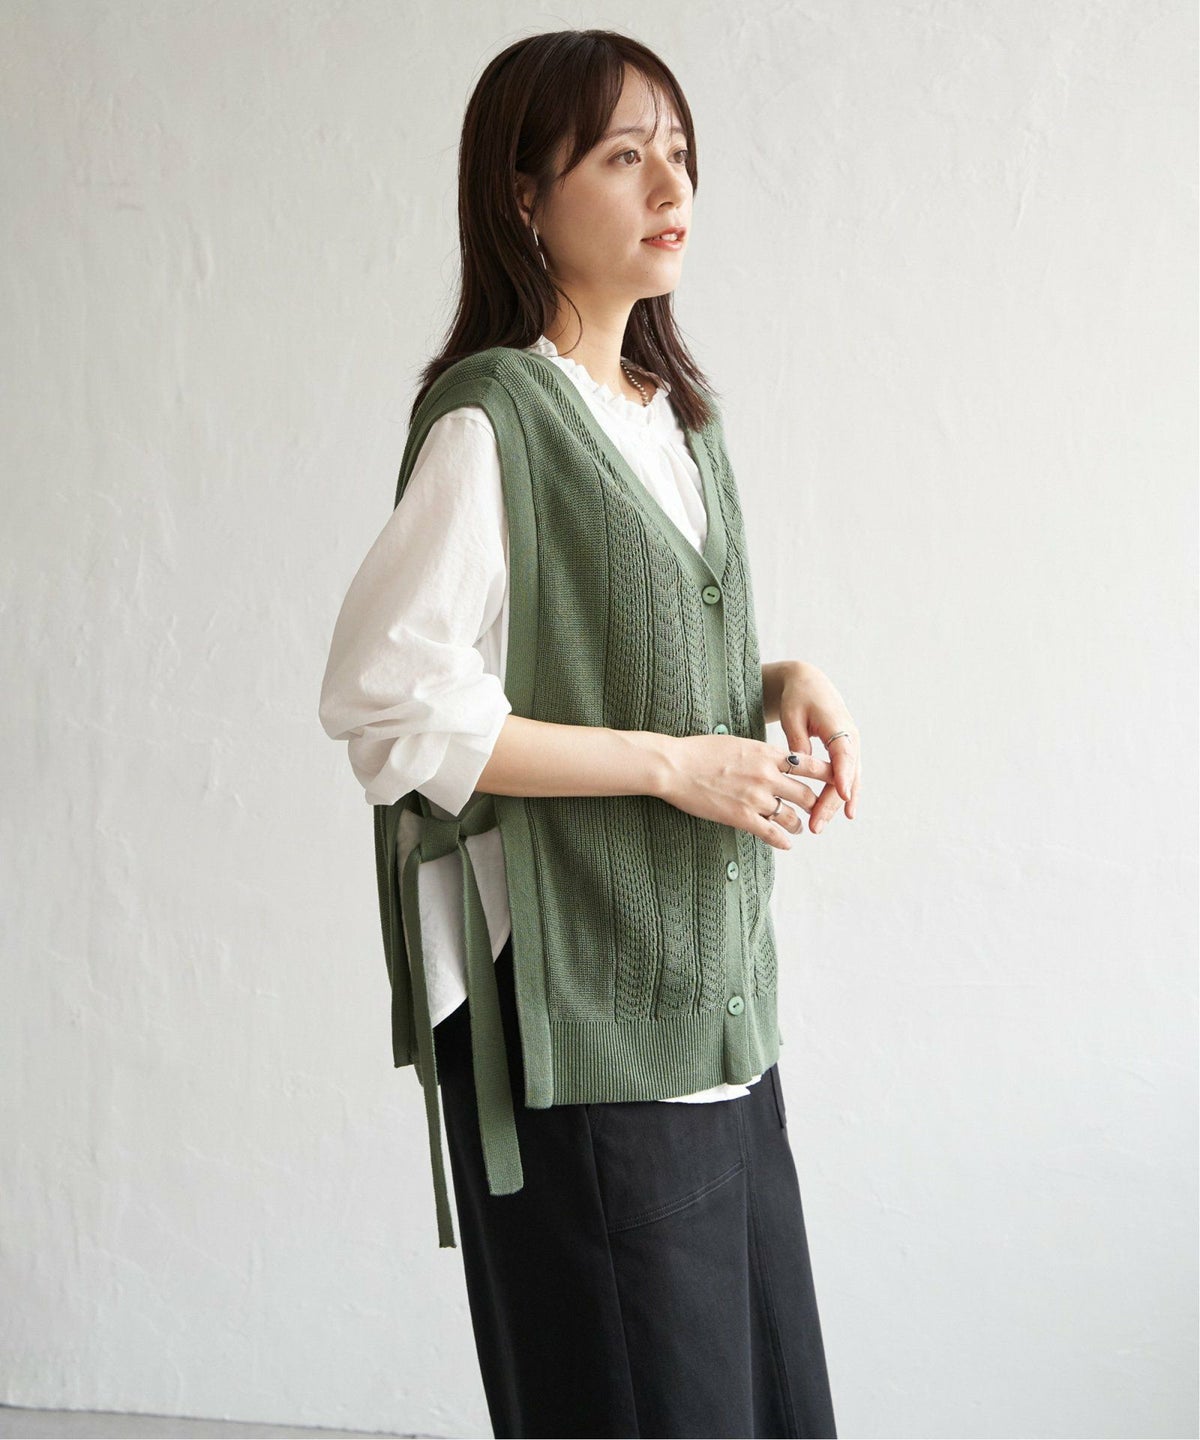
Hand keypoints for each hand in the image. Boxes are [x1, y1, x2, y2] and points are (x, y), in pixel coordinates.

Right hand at [656, 734, 834, 850]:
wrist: (675, 766)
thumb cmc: (700, 751)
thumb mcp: (738, 743)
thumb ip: (760, 753)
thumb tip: (773, 758)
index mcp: (767, 753)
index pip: (810, 764)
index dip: (829, 774)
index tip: (837, 780)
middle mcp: (767, 775)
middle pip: (806, 794)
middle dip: (815, 804)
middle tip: (817, 810)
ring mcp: (756, 798)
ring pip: (792, 816)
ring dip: (799, 824)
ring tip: (800, 828)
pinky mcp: (741, 817)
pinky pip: (772, 834)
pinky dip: (783, 841)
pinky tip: (786, 844)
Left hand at [777, 663, 861, 833]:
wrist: (809, 683)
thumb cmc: (798, 698)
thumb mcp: (793, 716)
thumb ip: (798, 741)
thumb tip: (799, 767)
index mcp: (838, 726)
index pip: (844, 755)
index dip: (844, 777)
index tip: (842, 797)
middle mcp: (850, 739)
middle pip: (847, 776)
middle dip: (833, 802)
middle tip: (816, 825)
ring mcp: (850, 747)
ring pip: (848, 781)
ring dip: (835, 805)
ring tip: (818, 826)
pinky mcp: (845, 753)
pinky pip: (845, 778)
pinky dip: (840, 796)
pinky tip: (834, 815)